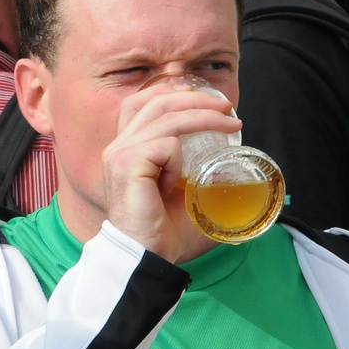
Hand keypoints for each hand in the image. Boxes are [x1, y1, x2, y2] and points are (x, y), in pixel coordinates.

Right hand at [101, 84, 240, 262]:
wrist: (146, 256)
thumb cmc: (162, 229)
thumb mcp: (179, 188)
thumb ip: (189, 165)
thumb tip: (227, 156)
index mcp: (124, 150)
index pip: (139, 103)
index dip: (170, 92)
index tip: (200, 97)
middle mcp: (117, 147)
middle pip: (155, 101)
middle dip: (196, 99)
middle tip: (227, 109)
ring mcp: (119, 154)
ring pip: (166, 117)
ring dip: (203, 118)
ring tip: (231, 125)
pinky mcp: (127, 164)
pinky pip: (166, 144)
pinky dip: (179, 159)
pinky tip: (176, 182)